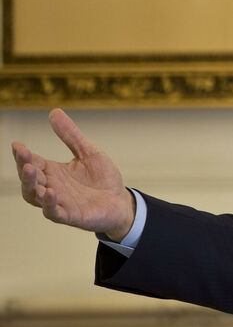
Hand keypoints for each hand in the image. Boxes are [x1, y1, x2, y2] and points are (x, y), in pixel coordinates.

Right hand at [10, 108, 134, 240]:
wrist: (120, 201)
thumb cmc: (102, 178)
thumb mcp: (88, 152)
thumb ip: (71, 135)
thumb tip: (54, 111)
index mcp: (53, 171)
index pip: (32, 162)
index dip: (23, 155)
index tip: (17, 144)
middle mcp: (51, 186)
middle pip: (29, 178)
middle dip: (23, 167)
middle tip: (23, 155)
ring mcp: (58, 202)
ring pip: (34, 196)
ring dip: (30, 184)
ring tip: (29, 170)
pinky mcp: (70, 215)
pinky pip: (54, 212)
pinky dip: (49, 204)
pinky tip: (50, 192)